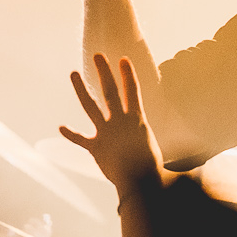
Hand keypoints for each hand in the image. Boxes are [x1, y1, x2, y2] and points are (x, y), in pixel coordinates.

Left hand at [60, 53, 162, 199]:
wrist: (139, 181)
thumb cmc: (153, 168)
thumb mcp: (154, 146)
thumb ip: (151, 137)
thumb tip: (175, 142)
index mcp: (137, 119)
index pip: (132, 90)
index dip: (127, 74)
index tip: (122, 59)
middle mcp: (119, 121)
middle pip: (109, 91)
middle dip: (103, 72)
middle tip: (97, 56)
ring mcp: (106, 132)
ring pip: (90, 106)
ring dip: (80, 89)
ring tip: (73, 73)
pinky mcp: (96, 147)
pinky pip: (80, 139)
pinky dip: (71, 134)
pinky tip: (61, 127)